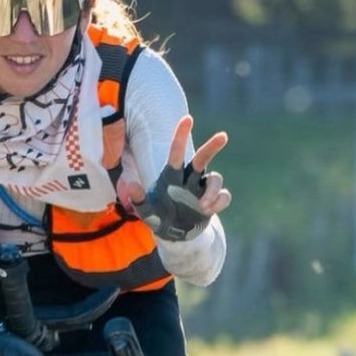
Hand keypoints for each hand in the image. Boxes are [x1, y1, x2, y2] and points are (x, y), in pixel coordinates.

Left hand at [121, 116, 231, 240]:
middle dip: (212, 146)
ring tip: (202, 207)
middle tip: (223, 136)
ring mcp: (202, 190)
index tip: (187, 119)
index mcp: (172, 176)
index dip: (181, 135)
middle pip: (203, 158)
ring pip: (215, 178)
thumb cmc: (159, 218)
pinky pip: (223, 195)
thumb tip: (132, 185)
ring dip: (211, 191)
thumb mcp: (146, 212)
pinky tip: (208, 211)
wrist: (175, 236)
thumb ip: (139, 200)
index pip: (176, 152)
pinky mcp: (213, 201)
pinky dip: (219, 202)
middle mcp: (189, 179)